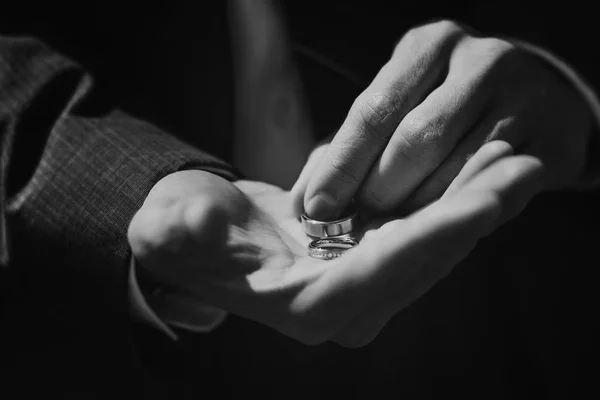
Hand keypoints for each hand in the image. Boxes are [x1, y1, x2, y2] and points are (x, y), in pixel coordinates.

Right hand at [128, 142, 542, 346]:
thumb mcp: (169, 228)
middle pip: (421, 261)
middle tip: (522, 171)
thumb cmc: (184, 231)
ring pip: (430, 246)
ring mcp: (359, 285)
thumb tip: (202, 222)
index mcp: (301, 305)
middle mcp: (341, 306)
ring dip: (473, 206)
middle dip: (473, 217)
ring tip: (515, 163)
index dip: (432, 239)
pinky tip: (481, 169)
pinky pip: (420, 232)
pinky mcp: (367, 261)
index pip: (378, 274)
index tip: (484, 204)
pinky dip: (450, 202)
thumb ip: (180, 230)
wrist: (201, 231)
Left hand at [293, 19, 591, 219]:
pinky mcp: (553, 139)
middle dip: (377, 192)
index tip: (315, 209)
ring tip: (385, 234)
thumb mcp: (402, 103)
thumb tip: (304, 203)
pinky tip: (434, 228)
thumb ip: (352, 145)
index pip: (374, 110)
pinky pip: (494, 189)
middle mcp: (480, 61)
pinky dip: (458, 213)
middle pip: (415, 140)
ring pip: (455, 170)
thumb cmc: (446, 105)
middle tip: (351, 227)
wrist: (537, 99)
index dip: (342, 165)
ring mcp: (524, 97)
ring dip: (414, 210)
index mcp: (429, 46)